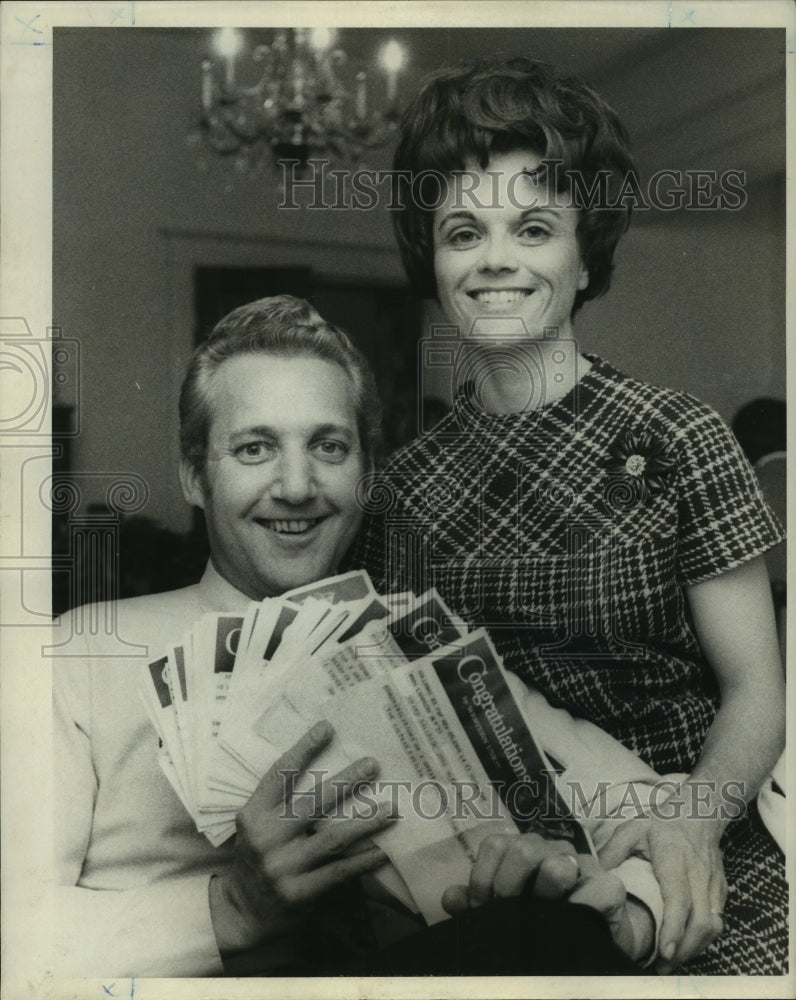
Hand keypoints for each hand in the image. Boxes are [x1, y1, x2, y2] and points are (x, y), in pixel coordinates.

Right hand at [210, 720, 392, 954]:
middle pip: (313, 802)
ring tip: (391, 807)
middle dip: (346, 781)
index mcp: (253, 815)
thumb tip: (326, 767)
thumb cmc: (257, 857)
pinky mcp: (298, 894)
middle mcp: (265, 839)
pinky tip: (382, 850)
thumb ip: (279, 802)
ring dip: (365, 821)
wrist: (241, 911)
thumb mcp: (256, 825)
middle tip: (372, 764)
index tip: (327, 728)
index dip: (303, 749)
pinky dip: (363, 860)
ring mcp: (282, 867)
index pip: (280, 775)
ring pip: (332, 838)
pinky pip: (339, 872)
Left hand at [441, 833, 652, 962]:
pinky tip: (568, 925)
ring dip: (542, 899)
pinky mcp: (609, 886)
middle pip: (521, 849)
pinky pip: (591, 892)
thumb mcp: (503, 912)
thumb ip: (476, 903)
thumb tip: (450, 898)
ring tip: (539, 919)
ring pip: (555, 866)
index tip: (482, 909)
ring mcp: (582, 864)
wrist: (591, 941)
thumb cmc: (541, 920)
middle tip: (508, 916)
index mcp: (524, 848)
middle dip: (507, 889)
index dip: (482, 879)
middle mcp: (552, 848)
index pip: (495, 844)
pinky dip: (576, 912)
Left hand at [598, 809, 726, 972]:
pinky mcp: (721, 890)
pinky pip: (717, 921)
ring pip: (713, 925)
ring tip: (671, 962)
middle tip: (661, 967)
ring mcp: (714, 883)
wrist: (699, 810)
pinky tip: (685, 946)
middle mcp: (699, 873)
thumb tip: (593, 876)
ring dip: (695, 949)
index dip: (674, 928)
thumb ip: (612, 851)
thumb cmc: (661, 822)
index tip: (665, 951)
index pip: (679, 898)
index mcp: (675, 858)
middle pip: (701, 921)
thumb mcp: (632, 828)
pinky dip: (703, 939)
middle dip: (684, 949)